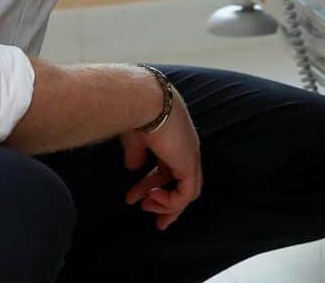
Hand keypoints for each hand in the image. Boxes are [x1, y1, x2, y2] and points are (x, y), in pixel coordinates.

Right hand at [121, 92, 201, 230]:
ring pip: (187, 191)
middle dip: (168, 203)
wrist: (144, 102)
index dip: (159, 186)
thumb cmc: (136, 115)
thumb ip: (137, 154)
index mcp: (175, 140)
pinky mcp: (189, 164)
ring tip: (145, 205)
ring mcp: (190, 155)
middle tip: (157, 223)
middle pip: (184, 183)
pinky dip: (170, 202)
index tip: (142, 201)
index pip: (172, 168)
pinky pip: (186, 194)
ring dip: (165, 205)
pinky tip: (150, 198)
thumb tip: (134, 168)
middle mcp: (187, 148)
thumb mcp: (135, 139)